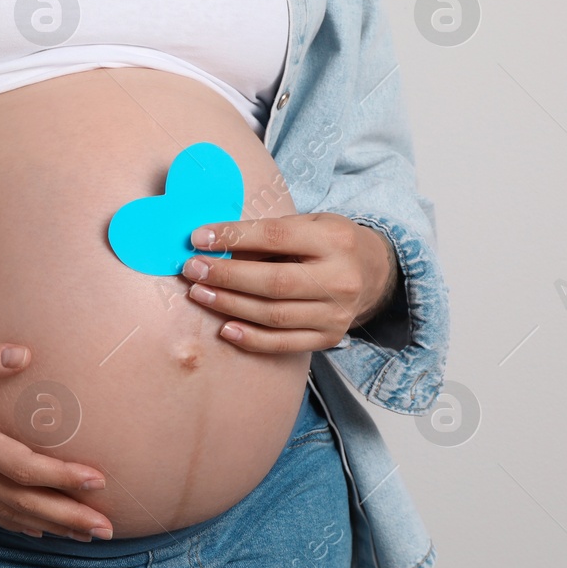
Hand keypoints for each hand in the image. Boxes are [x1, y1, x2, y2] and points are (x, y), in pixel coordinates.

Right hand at [0, 337, 115, 540]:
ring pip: (6, 511)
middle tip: (105, 528)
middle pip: (21, 500)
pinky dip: (16, 523)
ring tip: (86, 535)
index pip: (21, 465)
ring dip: (49, 525)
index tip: (97, 481)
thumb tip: (24, 354)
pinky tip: (39, 529)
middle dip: (66, 516)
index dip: (61, 477)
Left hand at [179, 213, 400, 352]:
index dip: (234, 237)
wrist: (373, 273)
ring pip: (274, 315)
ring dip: (229, 305)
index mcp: (334, 240)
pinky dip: (251, 339)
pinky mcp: (330, 337)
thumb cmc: (327, 243)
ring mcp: (336, 313)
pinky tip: (224, 328)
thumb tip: (212, 242)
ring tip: (199, 293)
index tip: (198, 238)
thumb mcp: (307, 224)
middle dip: (226, 276)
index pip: (275, 237)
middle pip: (273, 282)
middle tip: (192, 270)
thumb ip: (267, 234)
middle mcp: (340, 279)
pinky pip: (283, 343)